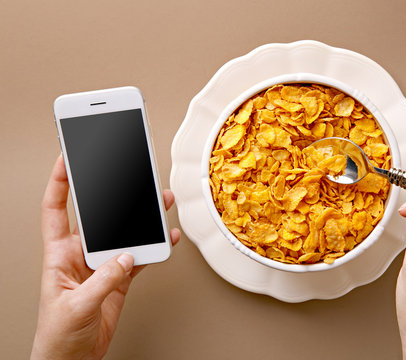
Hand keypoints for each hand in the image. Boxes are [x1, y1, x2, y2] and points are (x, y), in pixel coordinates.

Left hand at [31, 155, 180, 359]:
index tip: (67, 159)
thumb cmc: (57, 334)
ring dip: (142, 219)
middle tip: (131, 177)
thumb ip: (103, 280)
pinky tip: (165, 238)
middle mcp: (80, 255)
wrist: (71, 359)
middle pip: (99, 216)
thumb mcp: (76, 306)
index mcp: (59, 255)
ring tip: (158, 203)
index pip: (56, 209)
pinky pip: (140, 256)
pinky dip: (155, 247)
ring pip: (124, 233)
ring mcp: (102, 265)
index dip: (61, 183)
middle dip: (116, 194)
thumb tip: (126, 257)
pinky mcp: (119, 278)